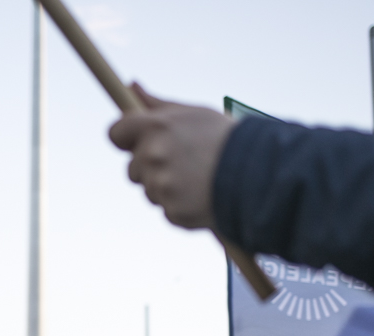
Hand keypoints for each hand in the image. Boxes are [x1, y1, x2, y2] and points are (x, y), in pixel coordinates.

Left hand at [108, 84, 236, 230]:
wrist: (257, 173)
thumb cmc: (224, 138)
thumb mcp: (193, 114)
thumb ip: (158, 105)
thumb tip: (130, 87)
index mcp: (155, 127)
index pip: (116, 133)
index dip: (125, 139)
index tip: (135, 142)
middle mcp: (153, 155)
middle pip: (132, 168)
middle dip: (150, 167)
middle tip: (182, 163)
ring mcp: (161, 185)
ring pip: (149, 190)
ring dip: (165, 187)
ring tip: (196, 179)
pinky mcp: (172, 211)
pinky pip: (166, 209)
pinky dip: (180, 205)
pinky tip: (201, 195)